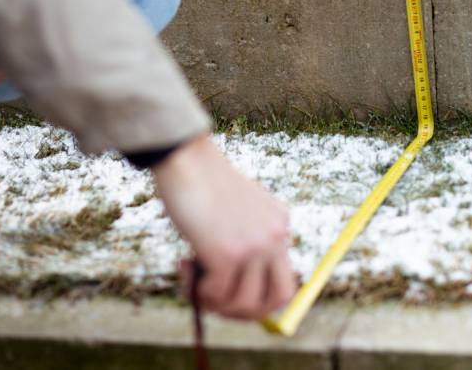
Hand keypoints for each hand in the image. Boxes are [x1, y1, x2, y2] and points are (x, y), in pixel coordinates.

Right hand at [152, 134, 295, 319]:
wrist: (185, 158)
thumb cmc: (201, 182)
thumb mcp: (234, 212)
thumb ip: (241, 242)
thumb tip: (227, 292)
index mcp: (280, 223)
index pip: (285, 280)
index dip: (259, 297)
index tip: (230, 291)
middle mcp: (275, 236)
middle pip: (278, 299)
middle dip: (245, 312)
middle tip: (214, 300)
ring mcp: (254, 245)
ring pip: (244, 304)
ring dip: (214, 303)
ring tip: (192, 277)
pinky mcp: (227, 253)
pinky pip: (216, 294)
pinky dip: (198, 291)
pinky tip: (185, 264)